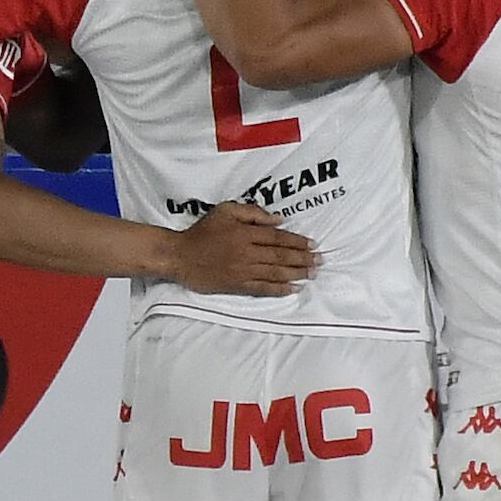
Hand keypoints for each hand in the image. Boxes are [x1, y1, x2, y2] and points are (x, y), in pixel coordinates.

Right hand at [164, 202, 318, 296]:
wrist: (180, 256)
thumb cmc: (202, 231)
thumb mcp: (226, 211)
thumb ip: (253, 213)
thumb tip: (278, 219)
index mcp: (245, 233)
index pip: (278, 238)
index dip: (297, 241)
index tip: (313, 244)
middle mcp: (247, 252)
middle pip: (281, 256)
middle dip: (303, 258)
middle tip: (320, 261)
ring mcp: (243, 270)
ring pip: (275, 273)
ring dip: (297, 273)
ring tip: (312, 273)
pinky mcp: (237, 285)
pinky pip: (262, 288)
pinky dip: (279, 289)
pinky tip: (293, 289)